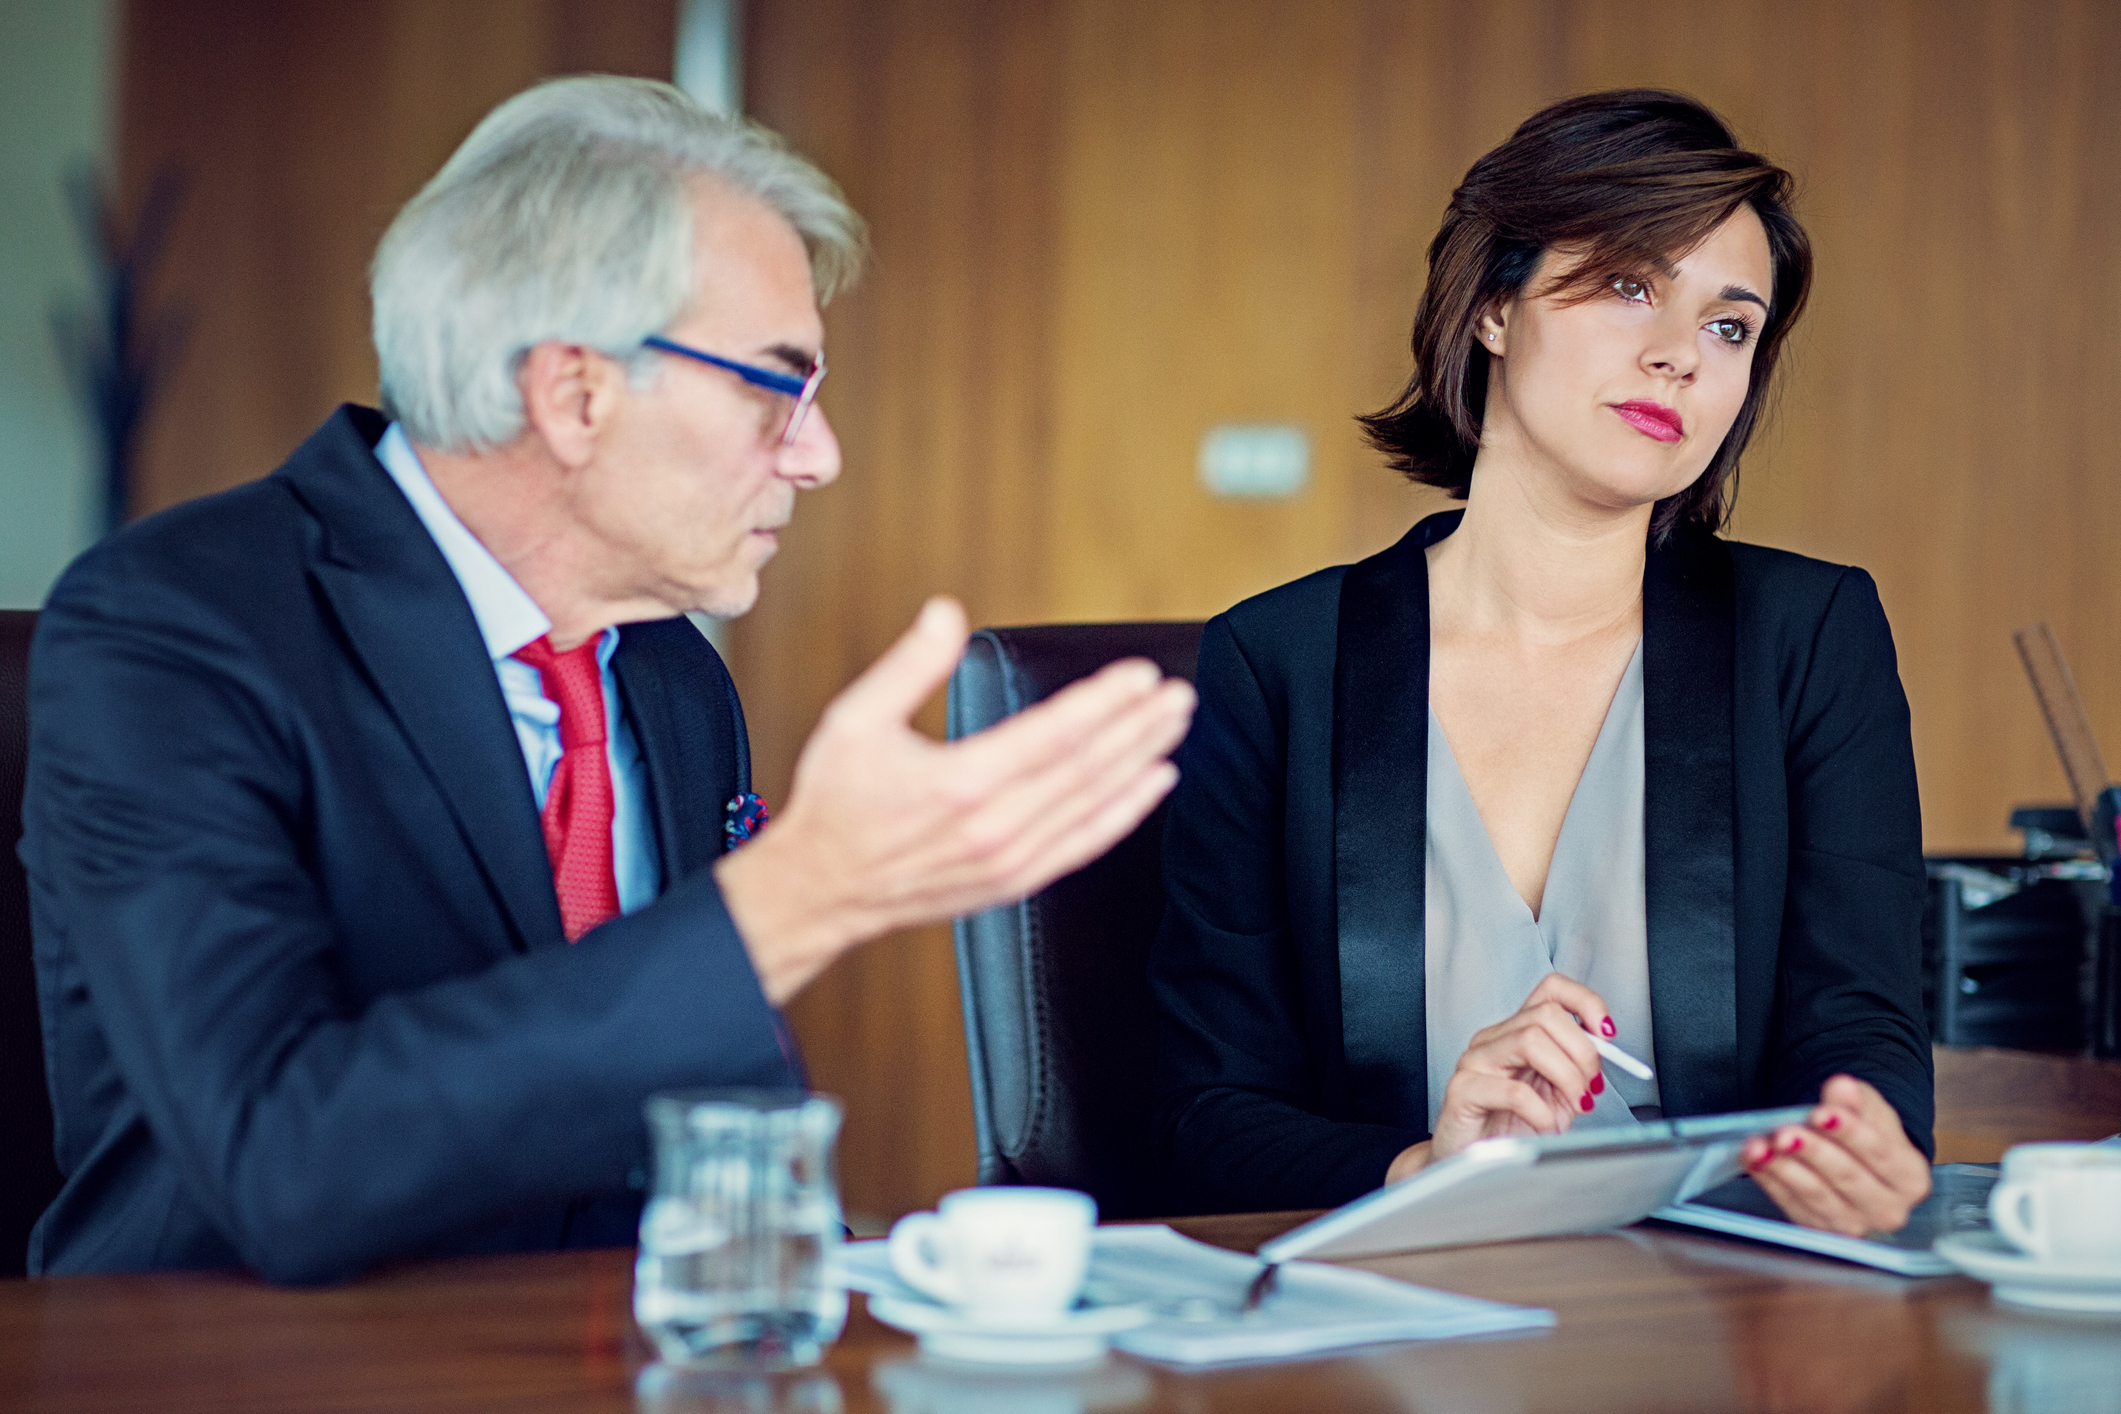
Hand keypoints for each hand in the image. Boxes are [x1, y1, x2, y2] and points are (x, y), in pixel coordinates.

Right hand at [716, 597, 1196, 1002]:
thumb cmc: (836, 804)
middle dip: (1141, 725)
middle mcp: (993, 825)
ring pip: (1094, 803)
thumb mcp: (856, 719)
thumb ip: (910, 664)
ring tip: (1176, 725)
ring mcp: (1008, 860)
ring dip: (1142, 760)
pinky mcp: (1013, 882)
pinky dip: (1125, 813)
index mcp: (960, 781)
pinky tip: (1153, 784)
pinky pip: (1084, 845)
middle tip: (1179, 693)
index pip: (1055, 732)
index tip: (1141, 674)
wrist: (821, 890)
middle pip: (1089, 767)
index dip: (1105, 700)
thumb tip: (947, 611)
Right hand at [1387, 972, 1613, 1181]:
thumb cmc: (1512, 1129)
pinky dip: (1542, 1111)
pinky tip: (1545, 1126)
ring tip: (1573, 1106)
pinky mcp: (1462, 1091)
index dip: (1585, 1002)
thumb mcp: (1556, 1096)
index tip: (1608, 1033)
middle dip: (1582, 1051)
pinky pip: (1513, 1091)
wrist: (1470, 1163)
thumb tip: (1605, 1051)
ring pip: (1530, 1040)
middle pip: (1546, 1014)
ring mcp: (1474, 1061)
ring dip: (1566, 1076)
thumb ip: (1576, 1070)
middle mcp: (1493, 1039)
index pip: (1550, 990)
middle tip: (1591, 1088)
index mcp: (1517, 1032)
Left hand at [1739, 1075, 1929, 1234]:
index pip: (1879, 1153)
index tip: (1821, 1113)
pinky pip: (1791, 1206)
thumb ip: (1857, 1100)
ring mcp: (1854, 1225)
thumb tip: (1843, 1086)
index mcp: (1910, 1178)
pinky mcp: (1820, 1230)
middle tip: (1784, 1133)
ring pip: (1816, 1197)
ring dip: (1784, 1170)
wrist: (1854, 1161)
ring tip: (1759, 1146)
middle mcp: (1888, 1210)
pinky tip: (1753, 1160)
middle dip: (1813, 1153)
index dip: (1849, 1133)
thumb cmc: (1867, 1133)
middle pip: (1847, 1178)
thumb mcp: (1868, 1108)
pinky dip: (1770, 1181)